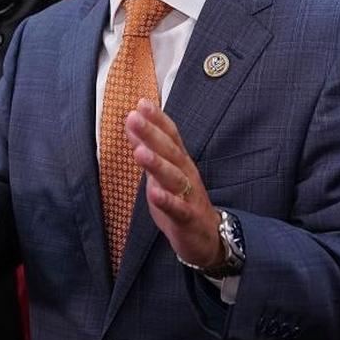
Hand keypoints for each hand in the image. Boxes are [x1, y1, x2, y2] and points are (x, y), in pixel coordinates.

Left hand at [125, 98, 223, 267]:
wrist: (207, 237)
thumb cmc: (180, 200)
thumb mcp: (161, 172)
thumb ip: (147, 147)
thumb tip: (132, 123)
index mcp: (180, 162)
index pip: (170, 136)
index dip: (158, 119)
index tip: (142, 102)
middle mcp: (186, 174)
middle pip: (170, 152)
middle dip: (152, 134)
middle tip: (134, 117)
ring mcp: (188, 196)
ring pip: (174, 178)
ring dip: (157, 164)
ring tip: (140, 152)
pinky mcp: (187, 219)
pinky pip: (177, 209)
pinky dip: (166, 200)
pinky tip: (153, 192)